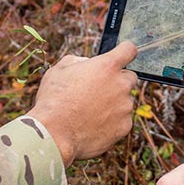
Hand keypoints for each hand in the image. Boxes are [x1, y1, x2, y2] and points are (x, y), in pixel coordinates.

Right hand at [27, 41, 137, 166]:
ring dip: (114, 103)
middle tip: (97, 91)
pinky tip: (93, 125)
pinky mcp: (125, 126)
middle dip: (117, 81)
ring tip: (89, 112)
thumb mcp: (59, 70)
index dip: (125, 51)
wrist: (54, 135)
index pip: (129, 50)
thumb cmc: (53, 100)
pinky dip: (112, 122)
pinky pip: (122, 120)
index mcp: (107, 66)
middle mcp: (121, 84)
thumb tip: (87, 62)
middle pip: (130, 77)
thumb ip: (78, 61)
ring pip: (125, 101)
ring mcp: (125, 107)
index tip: (123, 54)